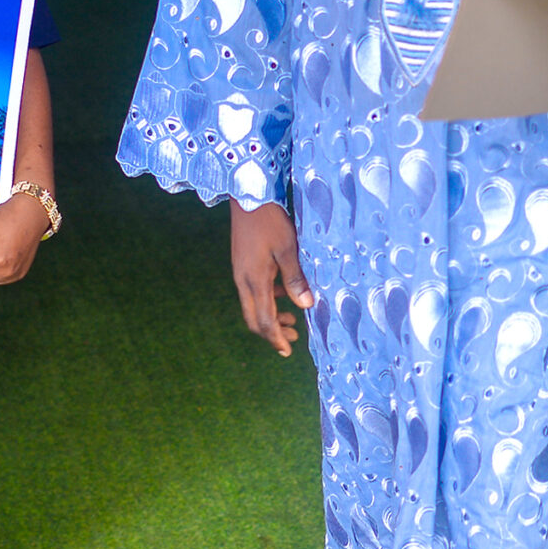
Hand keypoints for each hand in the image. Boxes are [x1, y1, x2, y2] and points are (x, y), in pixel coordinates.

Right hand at [228, 200, 313, 355]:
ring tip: (291, 321)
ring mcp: (241, 273)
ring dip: (270, 317)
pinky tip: (283, 293)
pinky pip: (253, 292)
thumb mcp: (288, 249)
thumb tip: (306, 305)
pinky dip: (268, 300)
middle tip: (292, 340)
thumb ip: (295, 279)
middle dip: (272, 333)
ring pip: (253, 306)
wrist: (248, 197)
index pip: (264, 320)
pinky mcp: (242, 265)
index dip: (275, 338)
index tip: (287, 351)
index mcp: (255, 281)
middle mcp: (244, 281)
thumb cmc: (270, 221)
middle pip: (254, 319)